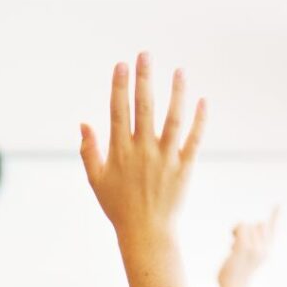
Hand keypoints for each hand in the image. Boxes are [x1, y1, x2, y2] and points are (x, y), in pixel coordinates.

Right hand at [80, 53, 204, 255]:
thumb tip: (84, 123)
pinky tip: (202, 99)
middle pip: (144, 107)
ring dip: (176, 92)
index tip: (122, 65)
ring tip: (178, 70)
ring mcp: (165, 157)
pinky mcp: (185, 166)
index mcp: (119, 152)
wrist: (146, 231)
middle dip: (144, 78)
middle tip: (145, 54)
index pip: (118, 112)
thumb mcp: (96, 181)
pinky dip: (200, 118)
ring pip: (173, 117)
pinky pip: (194, 137)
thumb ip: (89, 151)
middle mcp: (142, 150)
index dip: (119, 87)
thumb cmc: (118, 206)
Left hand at [218, 210, 278, 286]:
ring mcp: (256, 247)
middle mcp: (264, 248)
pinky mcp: (244, 247)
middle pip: (258, 224)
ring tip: (233, 246)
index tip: (278, 205)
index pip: (272, 230)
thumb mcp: (243, 260)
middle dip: (246, 229)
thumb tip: (238, 233)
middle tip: (236, 240)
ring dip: (238, 231)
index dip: (274, 217)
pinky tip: (233, 239)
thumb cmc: (235, 277)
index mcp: (266, 251)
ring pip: (248, 225)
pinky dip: (236, 230)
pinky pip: (241, 227)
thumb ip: (246, 247)